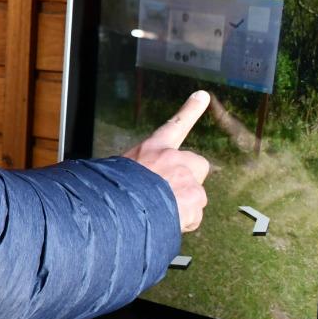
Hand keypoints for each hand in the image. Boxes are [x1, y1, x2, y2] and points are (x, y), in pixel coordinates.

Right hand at [123, 91, 211, 232]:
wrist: (121, 208)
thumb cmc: (114, 189)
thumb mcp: (118, 171)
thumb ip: (137, 172)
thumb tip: (140, 182)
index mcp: (152, 148)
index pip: (174, 125)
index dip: (190, 110)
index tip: (203, 96)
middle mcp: (173, 158)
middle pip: (196, 164)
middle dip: (190, 178)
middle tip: (172, 192)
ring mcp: (186, 177)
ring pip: (196, 194)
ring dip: (184, 204)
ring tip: (161, 212)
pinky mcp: (195, 196)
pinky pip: (194, 215)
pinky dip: (185, 221)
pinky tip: (168, 221)